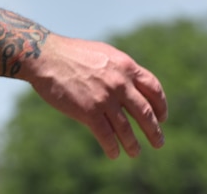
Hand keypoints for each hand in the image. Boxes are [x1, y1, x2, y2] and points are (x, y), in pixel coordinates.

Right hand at [26, 34, 167, 158]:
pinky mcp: (89, 112)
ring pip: (127, 129)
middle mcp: (119, 83)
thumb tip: (130, 84)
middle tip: (158, 142)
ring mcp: (105, 98)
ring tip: (136, 152)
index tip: (162, 117)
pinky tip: (114, 153)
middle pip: (145, 112)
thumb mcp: (102, 54)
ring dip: (133, 144)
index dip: (160, 105)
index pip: (153, 88)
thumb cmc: (70, 53)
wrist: (45, 56)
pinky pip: (106, 136)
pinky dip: (112, 147)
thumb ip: (118, 69)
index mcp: (125, 66)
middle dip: (154, 130)